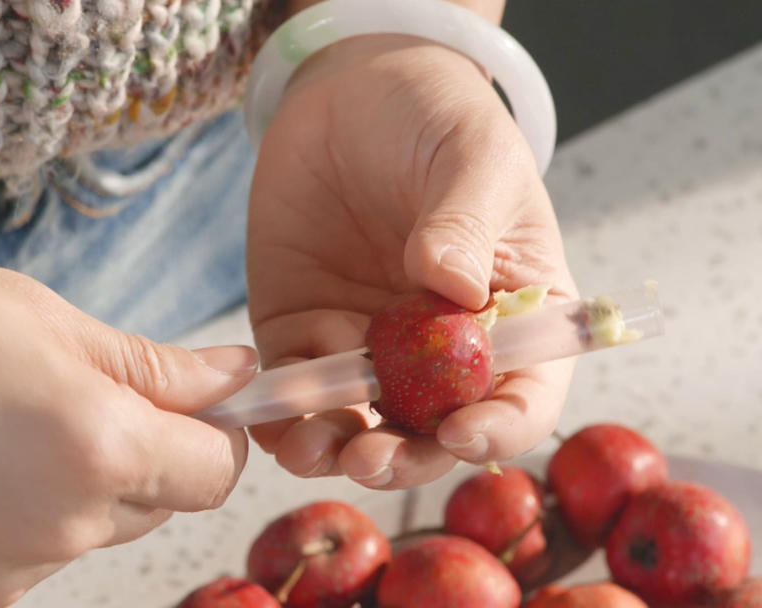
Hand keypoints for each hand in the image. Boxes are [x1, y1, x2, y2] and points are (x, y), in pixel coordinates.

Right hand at [0, 250, 256, 607]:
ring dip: (72, 487)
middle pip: (158, 504)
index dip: (217, 431)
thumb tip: (237, 379)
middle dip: (140, 452)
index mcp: (94, 448)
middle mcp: (58, 531)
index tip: (189, 401)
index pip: (217, 471)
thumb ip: (154, 365)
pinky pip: (28, 562)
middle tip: (64, 395)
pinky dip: (16, 522)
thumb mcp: (40, 317)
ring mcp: (2, 579)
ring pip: (89, 533)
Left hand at [245, 35, 577, 488]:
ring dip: (334, 446)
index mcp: (509, 317)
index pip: (520, 396)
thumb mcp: (472, 157)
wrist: (351, 93)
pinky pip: (292, 388)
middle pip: (431, 430)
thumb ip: (465, 221)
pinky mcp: (302, 330)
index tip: (463, 432)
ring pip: (357, 422)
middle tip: (370, 459)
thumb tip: (449, 283)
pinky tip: (268, 418)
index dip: (498, 428)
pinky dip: (280, 412)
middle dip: (402, 457)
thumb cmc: (435, 120)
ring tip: (309, 449)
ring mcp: (369, 345)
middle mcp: (441, 348)